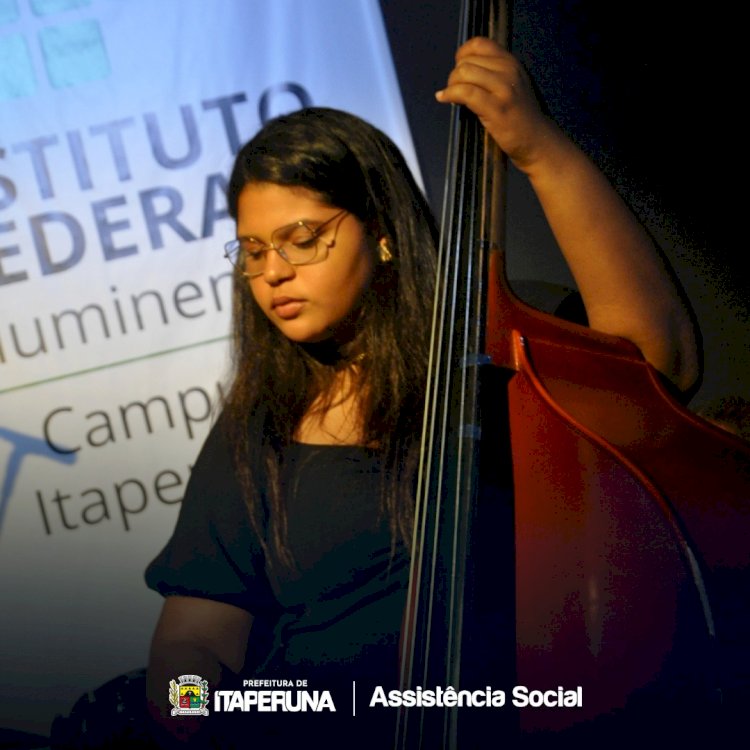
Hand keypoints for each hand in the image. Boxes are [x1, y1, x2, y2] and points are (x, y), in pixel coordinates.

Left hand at [436, 36, 559, 173]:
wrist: (537, 140)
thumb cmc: (521, 117)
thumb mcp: (512, 85)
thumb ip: (494, 73)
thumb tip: (463, 69)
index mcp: (511, 63)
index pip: (480, 44)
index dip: (463, 54)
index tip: (458, 68)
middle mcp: (508, 70)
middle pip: (467, 61)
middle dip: (454, 75)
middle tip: (455, 90)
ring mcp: (503, 89)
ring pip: (464, 73)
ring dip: (451, 85)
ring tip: (452, 96)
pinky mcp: (496, 108)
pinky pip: (465, 92)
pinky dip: (450, 94)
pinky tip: (445, 99)